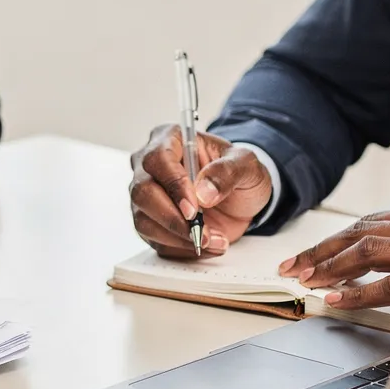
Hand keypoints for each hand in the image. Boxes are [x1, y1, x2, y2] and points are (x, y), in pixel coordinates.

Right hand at [130, 125, 274, 257]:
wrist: (239, 197)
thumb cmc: (238, 172)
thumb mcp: (246, 165)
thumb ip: (227, 172)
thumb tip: (203, 192)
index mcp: (170, 139)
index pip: (158, 159)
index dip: (174, 185)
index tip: (194, 209)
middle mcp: (149, 166)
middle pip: (142, 192)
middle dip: (173, 218)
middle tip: (202, 232)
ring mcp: (146, 195)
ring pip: (144, 220)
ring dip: (178, 237)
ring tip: (213, 241)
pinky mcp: (150, 221)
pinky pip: (154, 240)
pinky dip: (180, 249)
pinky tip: (205, 246)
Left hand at [280, 205, 389, 307]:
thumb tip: (378, 267)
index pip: (373, 223)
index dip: (336, 239)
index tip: (310, 254)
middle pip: (363, 232)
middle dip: (322, 249)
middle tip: (294, 266)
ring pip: (369, 251)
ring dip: (332, 266)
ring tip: (308, 280)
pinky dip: (358, 291)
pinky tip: (337, 299)